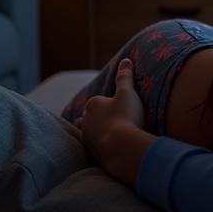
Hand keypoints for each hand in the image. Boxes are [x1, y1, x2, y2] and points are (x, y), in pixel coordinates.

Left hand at [76, 57, 152, 185]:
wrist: (121, 146)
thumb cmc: (125, 116)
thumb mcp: (128, 93)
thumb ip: (125, 77)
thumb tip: (126, 60)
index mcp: (92, 104)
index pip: (99, 101)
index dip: (110, 103)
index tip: (121, 108)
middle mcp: (85, 119)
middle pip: (91, 116)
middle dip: (99, 117)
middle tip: (116, 119)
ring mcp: (87, 136)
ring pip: (89, 131)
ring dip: (97, 131)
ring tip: (111, 133)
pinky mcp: (91, 151)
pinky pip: (95, 145)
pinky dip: (101, 144)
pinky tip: (112, 146)